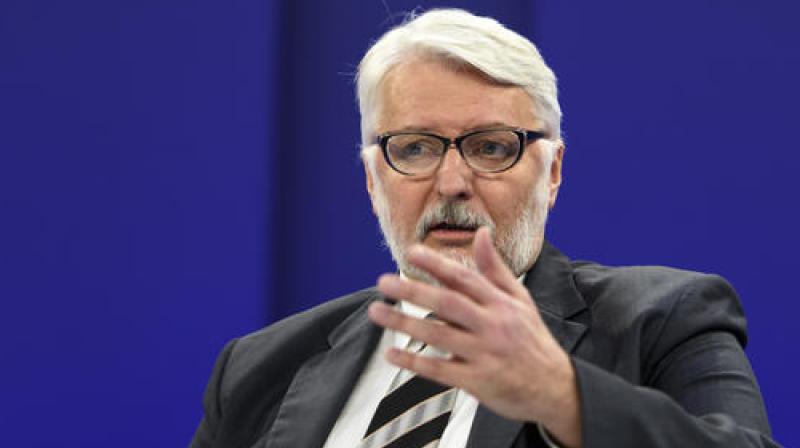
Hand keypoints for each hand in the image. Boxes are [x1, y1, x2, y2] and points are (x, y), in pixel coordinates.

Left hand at [368, 227, 581, 446]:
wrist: (555, 388)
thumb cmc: (532, 340)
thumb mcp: (520, 301)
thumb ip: (495, 269)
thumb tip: (481, 234)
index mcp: (501, 304)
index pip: (465, 279)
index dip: (437, 265)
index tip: (411, 252)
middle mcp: (492, 326)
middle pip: (447, 304)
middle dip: (413, 291)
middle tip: (383, 282)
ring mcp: (484, 355)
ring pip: (438, 336)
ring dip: (403, 323)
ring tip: (377, 311)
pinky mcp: (477, 381)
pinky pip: (439, 370)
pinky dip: (413, 362)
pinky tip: (391, 353)